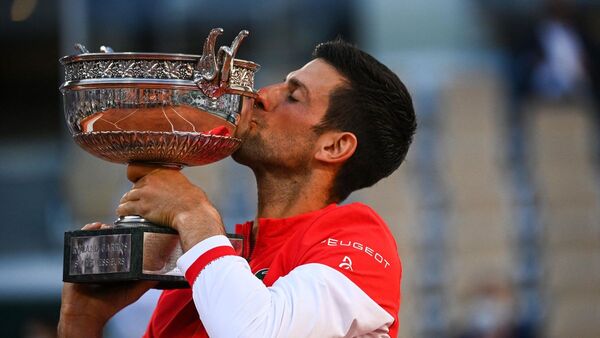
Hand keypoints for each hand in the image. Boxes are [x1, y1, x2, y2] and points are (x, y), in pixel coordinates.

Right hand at [58, 222, 156, 337]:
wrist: (87, 314)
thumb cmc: (110, 304)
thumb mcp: (133, 291)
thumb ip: (147, 281)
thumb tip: (163, 272)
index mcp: (115, 265)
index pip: (121, 246)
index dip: (126, 236)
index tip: (133, 229)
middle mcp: (102, 260)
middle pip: (108, 240)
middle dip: (113, 231)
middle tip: (119, 226)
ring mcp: (89, 259)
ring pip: (95, 239)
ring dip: (101, 229)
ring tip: (107, 226)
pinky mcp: (76, 260)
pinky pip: (79, 242)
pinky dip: (86, 232)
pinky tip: (94, 227)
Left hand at [117, 164, 225, 250]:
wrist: (192, 211)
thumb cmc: (192, 199)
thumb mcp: (181, 181)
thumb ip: (170, 180)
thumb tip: (168, 185)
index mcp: (160, 171)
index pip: (136, 169)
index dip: (134, 176)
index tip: (135, 181)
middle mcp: (150, 180)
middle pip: (134, 186)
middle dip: (135, 194)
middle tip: (138, 201)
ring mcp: (145, 194)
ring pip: (127, 197)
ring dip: (126, 202)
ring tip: (126, 207)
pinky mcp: (142, 207)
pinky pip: (124, 208)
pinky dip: (122, 211)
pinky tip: (122, 213)